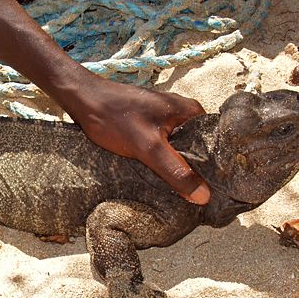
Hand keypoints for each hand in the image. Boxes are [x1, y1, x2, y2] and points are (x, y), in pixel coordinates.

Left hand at [70, 79, 209, 204]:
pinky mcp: (150, 125)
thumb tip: (204, 196)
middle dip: (196, 171)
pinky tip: (159, 177)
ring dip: (178, 168)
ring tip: (179, 192)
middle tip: (196, 198)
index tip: (216, 192)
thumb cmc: (114, 118)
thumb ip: (176, 171)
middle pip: (197, 149)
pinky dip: (162, 161)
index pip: (216, 144)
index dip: (216, 169)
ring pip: (179, 150)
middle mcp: (182, 112)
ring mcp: (165, 118)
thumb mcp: (148, 148)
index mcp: (191, 112)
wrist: (82, 100)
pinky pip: (164, 147)